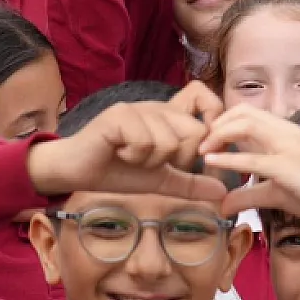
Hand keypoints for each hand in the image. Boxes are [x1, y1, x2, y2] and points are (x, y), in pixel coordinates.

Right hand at [27, 84, 228, 201]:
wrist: (77, 172)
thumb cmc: (117, 172)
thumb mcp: (160, 181)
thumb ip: (190, 183)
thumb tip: (221, 191)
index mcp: (169, 117)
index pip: (207, 113)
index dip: (203, 140)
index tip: (186, 160)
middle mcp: (157, 107)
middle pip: (195, 131)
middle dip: (176, 158)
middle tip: (151, 162)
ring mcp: (138, 108)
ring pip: (169, 140)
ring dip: (150, 160)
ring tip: (130, 157)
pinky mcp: (119, 114)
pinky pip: (145, 141)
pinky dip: (134, 156)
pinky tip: (118, 152)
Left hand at [200, 104, 299, 227]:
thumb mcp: (276, 192)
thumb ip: (249, 194)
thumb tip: (222, 204)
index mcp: (285, 131)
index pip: (247, 112)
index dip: (222, 121)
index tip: (207, 140)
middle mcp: (286, 132)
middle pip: (242, 113)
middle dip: (216, 125)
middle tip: (200, 144)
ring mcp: (289, 147)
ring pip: (246, 126)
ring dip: (218, 135)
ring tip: (202, 151)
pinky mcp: (289, 168)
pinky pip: (253, 159)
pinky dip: (228, 159)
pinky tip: (211, 163)